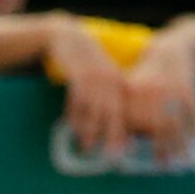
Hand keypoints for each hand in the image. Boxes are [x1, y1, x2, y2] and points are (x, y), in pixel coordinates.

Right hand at [50, 22, 130, 160]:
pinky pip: (77, 100)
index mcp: (120, 80)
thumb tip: (112, 122)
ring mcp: (93, 77)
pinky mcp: (77, 75)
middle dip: (112, 134)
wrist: (67, 37)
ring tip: (88, 148)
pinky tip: (73, 128)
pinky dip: (74, 116)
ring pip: (93, 109)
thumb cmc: (87, 62)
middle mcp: (109, 79)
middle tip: (111, 155)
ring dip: (90, 130)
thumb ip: (109, 94)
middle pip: (113, 111)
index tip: (127, 148)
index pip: (126, 109)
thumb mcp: (103, 75)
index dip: (126, 128)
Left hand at [122, 30, 194, 163]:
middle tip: (164, 166)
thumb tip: (123, 147)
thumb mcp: (129, 90)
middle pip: (158, 127)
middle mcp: (153, 91)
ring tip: (184, 161)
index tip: (129, 159)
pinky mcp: (190, 89)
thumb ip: (125, 116)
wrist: (170, 51)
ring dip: (181, 144)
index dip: (130, 141)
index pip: (131, 122)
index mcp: (133, 91)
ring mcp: (173, 90)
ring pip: (177, 123)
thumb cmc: (144, 77)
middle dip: (162, 149)